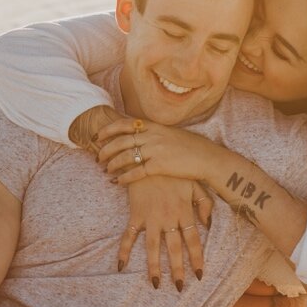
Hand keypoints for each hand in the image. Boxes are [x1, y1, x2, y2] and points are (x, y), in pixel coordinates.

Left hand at [97, 118, 218, 184]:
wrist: (208, 159)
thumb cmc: (193, 147)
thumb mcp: (172, 133)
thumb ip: (156, 132)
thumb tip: (142, 132)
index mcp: (155, 126)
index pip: (125, 124)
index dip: (109, 130)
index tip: (99, 136)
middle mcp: (153, 136)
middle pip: (121, 141)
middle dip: (106, 149)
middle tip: (98, 156)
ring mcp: (155, 150)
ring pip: (125, 156)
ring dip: (113, 164)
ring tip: (106, 170)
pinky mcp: (159, 166)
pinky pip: (136, 172)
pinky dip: (124, 177)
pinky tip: (118, 181)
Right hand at [116, 176, 211, 289]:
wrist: (148, 157)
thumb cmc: (174, 171)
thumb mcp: (195, 183)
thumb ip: (205, 204)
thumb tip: (208, 225)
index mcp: (184, 212)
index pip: (194, 241)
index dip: (197, 259)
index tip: (199, 275)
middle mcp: (168, 218)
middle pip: (174, 249)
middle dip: (178, 269)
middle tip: (180, 287)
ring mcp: (150, 218)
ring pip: (153, 247)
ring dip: (154, 267)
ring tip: (156, 284)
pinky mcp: (135, 215)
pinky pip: (129, 236)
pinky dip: (123, 251)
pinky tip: (121, 266)